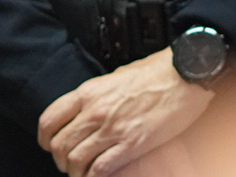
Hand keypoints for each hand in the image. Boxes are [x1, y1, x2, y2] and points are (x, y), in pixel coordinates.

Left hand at [38, 49, 211, 176]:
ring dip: (76, 170)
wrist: (190, 73)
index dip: (46, 137)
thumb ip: (101, 91)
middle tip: (69, 162)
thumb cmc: (161, 70)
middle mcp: (96, 111)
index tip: (50, 144)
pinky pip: (100, 169)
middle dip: (61, 159)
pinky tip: (97, 175)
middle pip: (60, 145)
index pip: (49, 120)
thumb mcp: (121, 73)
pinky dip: (93, 176)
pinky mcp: (133, 143)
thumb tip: (92, 104)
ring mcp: (113, 128)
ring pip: (76, 160)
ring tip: (83, 172)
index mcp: (90, 92)